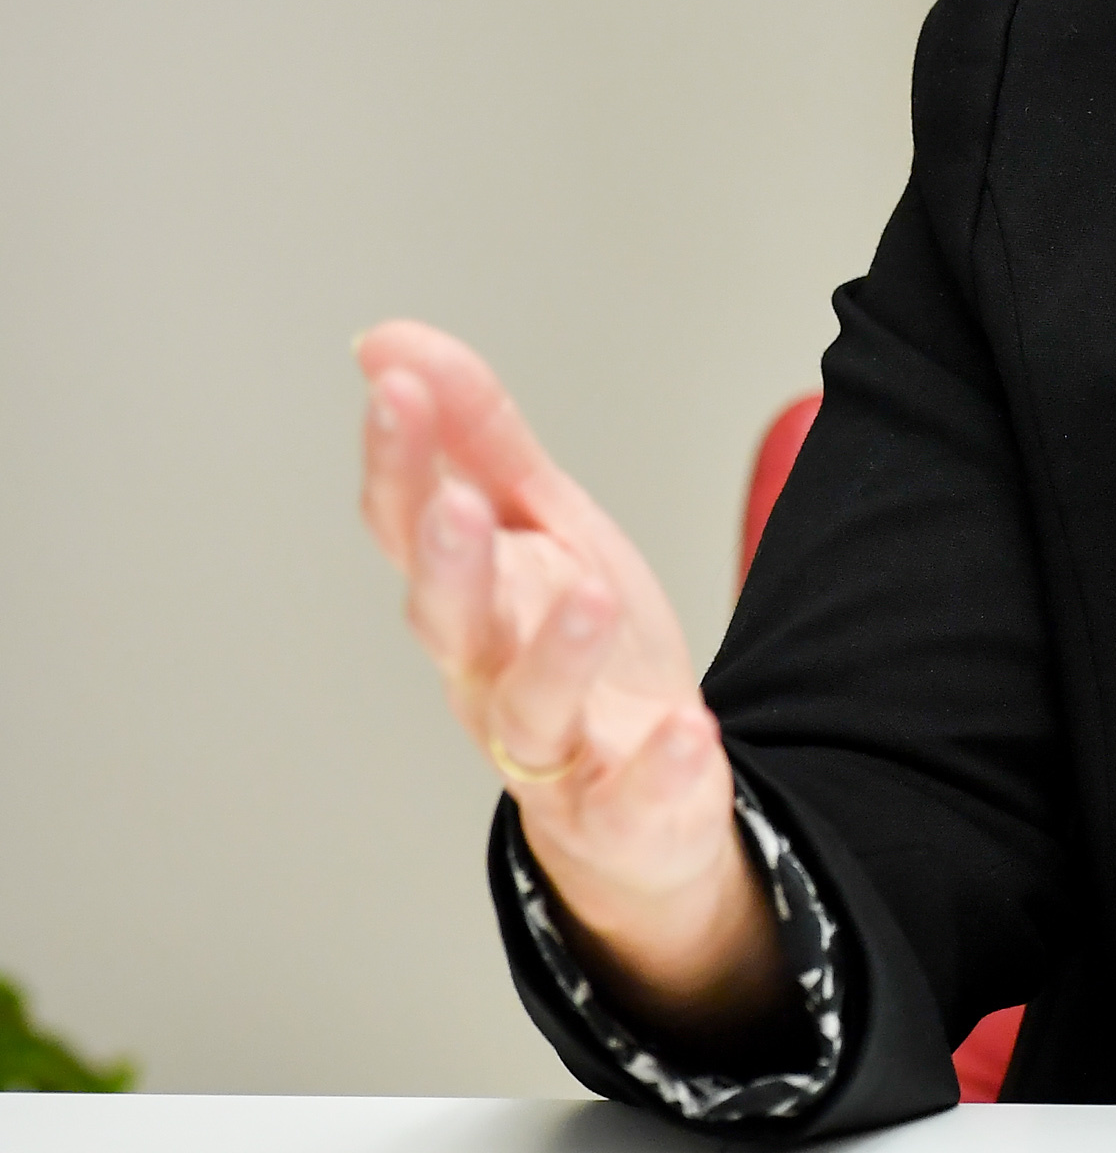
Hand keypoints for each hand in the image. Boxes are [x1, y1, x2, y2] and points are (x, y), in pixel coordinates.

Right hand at [355, 319, 784, 1044]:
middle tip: (456, 505)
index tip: (396, 389)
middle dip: (448, 564)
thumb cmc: (577, 652)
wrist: (637, 808)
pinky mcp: (622, 807)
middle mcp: (491, 674)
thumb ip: (480, 437)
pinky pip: (633, 793)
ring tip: (587, 595)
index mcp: (472, 598)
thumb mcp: (542, 526)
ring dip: (555, 652)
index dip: (398, 462)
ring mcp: (554, 747)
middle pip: (451, 623)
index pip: (411, 528)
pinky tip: (686, 731)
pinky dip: (659, 766)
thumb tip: (392, 344)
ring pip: (532, 708)